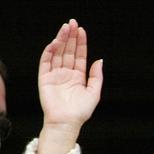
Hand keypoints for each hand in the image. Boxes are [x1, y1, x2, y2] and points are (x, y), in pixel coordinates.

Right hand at [37, 19, 102, 153]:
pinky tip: (54, 42)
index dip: (81, 43)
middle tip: (72, 24)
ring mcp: (55, 75)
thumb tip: (100, 60)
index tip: (82, 31)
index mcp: (78, 76)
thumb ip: (97, 76)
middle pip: (68, 51)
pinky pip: (45, 62)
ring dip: (60, 40)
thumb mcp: (94, 92)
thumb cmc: (81, 111)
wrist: (67, 122)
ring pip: (57, 53)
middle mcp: (66, 73)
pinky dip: (49, 51)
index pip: (79, 55)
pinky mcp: (44, 78)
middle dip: (70, 37)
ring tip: (65, 28)